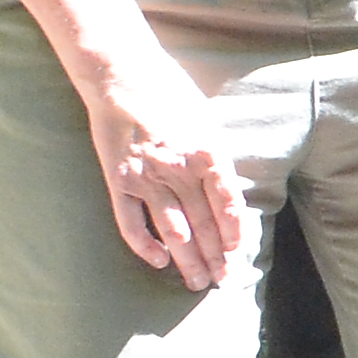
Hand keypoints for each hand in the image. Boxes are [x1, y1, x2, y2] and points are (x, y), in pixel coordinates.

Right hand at [75, 44, 244, 289]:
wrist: (122, 76)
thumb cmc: (170, 93)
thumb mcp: (207, 121)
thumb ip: (215, 158)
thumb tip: (226, 189)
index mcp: (208, 153)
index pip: (227, 203)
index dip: (234, 232)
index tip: (238, 251)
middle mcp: (180, 170)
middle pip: (203, 223)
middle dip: (216, 256)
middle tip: (223, 281)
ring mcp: (148, 178)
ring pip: (173, 231)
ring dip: (187, 260)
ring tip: (197, 282)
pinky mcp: (119, 181)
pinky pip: (131, 222)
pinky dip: (145, 245)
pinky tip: (158, 262)